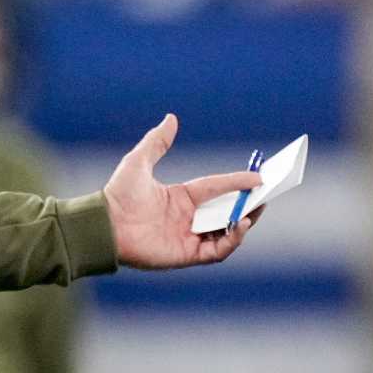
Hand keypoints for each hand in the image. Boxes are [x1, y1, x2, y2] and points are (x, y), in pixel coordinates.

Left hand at [104, 114, 262, 269]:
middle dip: (249, 203)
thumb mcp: (138, 161)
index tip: (259, 176)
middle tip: (268, 194)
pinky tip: (239, 225)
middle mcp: (188, 217)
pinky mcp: (188, 254)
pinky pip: (218, 251)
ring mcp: (189, 236)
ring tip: (256, 210)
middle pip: (228, 211)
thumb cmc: (119, 194)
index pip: (217, 187)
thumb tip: (171, 118)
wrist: (105, 225)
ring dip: (245, 221)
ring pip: (228, 232)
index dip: (238, 181)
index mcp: (182, 197)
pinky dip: (232, 240)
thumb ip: (157, 142)